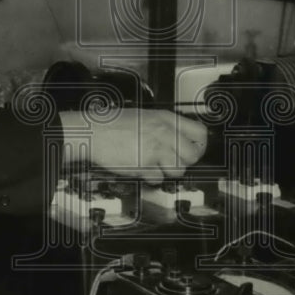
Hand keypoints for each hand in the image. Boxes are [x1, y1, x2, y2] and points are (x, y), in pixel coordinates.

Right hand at [59, 108, 207, 183]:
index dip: (199, 146)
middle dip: (185, 162)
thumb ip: (165, 127)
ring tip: (155, 165)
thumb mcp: (145, 116)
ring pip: (179, 170)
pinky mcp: (145, 165)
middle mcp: (164, 133)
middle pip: (193, 155)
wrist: (94, 132)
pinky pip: (158, 178)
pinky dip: (151, 177)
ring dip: (168, 171)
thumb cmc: (113, 124)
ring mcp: (156, 149)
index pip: (200, 133)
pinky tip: (142, 168)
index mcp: (166, 118)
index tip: (193, 151)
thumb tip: (180, 141)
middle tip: (174, 162)